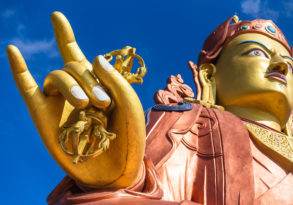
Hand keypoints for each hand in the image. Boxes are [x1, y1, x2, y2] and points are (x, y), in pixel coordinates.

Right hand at [6, 11, 145, 188]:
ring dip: (71, 85)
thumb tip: (92, 56)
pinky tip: (12, 50)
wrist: (115, 171)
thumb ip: (115, 80)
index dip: (66, 36)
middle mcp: (76, 91)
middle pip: (72, 66)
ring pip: (56, 76)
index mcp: (96, 85)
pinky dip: (19, 71)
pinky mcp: (44, 117)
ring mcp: (59, 103)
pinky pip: (28, 89)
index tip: (56, 16)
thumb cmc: (127, 139)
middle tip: (101, 103)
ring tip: (85, 105)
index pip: (79, 57)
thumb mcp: (130, 106)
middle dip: (88, 79)